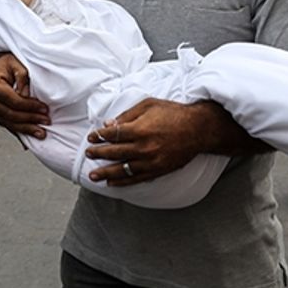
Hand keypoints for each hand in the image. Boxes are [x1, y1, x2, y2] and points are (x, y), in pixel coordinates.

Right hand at [0, 52, 49, 138]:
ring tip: (41, 133)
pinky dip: (19, 130)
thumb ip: (22, 77)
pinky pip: (6, 124)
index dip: (31, 107)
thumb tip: (27, 96)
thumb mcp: (16, 62)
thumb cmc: (6, 62)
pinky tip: (28, 137)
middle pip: (11, 115)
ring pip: (8, 123)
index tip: (45, 109)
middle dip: (30, 120)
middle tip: (46, 122)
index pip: (14, 101)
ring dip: (26, 129)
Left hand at [85, 99, 208, 185]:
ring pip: (123, 169)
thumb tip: (109, 124)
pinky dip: (123, 182)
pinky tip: (113, 183)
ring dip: (106, 173)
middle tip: (88, 154)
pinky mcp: (158, 170)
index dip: (99, 136)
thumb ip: (128, 115)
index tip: (92, 137)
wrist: (198, 129)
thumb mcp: (149, 105)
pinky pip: (136, 178)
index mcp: (140, 129)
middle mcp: (143, 147)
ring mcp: (150, 161)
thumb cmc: (174, 113)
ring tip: (93, 175)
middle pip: (114, 153)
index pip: (112, 135)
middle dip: (98, 153)